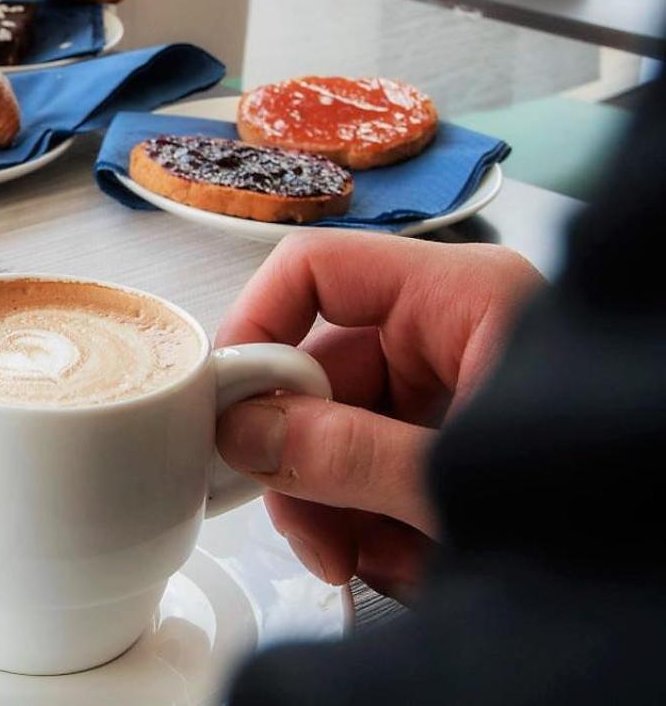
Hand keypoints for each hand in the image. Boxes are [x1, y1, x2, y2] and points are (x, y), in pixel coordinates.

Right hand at [215, 232, 542, 598]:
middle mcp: (455, 333)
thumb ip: (344, 454)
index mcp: (463, 298)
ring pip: (346, 428)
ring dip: (332, 501)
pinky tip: (395, 564)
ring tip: (351, 560)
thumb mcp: (460, 481)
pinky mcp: (465, 445)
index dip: (258, 324)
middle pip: (325, 366)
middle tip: (293, 521)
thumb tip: (247, 434)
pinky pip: (383, 465)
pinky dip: (373, 520)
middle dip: (299, 453)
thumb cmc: (615, 484)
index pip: (318, 271)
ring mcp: (460, 390)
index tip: (221, 398)